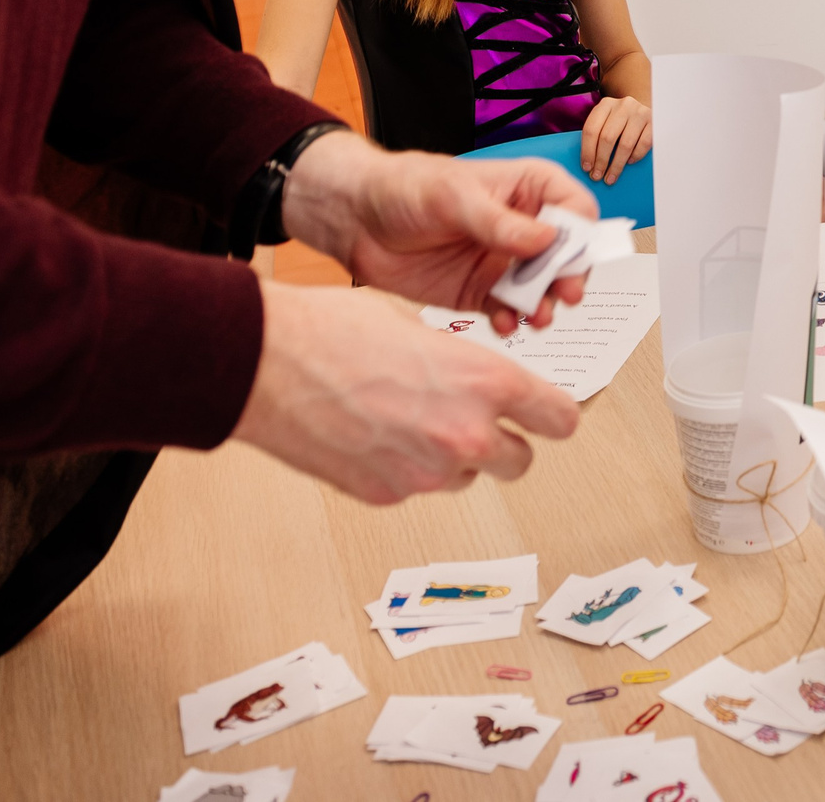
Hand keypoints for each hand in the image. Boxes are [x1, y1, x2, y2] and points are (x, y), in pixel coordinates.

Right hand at [233, 281, 579, 503]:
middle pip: (522, 462)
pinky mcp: (385, 495)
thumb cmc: (333, 330)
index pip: (560, 419)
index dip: (553, 416)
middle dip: (505, 443)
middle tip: (477, 420)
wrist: (264, 363)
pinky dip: (405, 468)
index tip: (546, 413)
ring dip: (453, 457)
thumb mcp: (420, 328)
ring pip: (466, 477)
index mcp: (485, 383)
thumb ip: (462, 368)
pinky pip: (415, 487)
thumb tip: (475, 383)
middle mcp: (465, 436)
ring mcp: (425, 474)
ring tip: (410, 418)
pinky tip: (373, 434)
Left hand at [280, 131, 595, 334]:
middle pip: (566, 257)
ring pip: (542, 289)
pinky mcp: (481, 292)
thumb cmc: (403, 189)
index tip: (574, 257)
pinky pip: (510, 312)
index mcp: (527, 190)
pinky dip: (513, 322)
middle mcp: (522, 228)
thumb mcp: (453, 196)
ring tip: (536, 317)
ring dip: (544, 305)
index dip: (581, 235)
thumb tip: (547, 240)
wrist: (355, 220)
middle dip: (569, 278)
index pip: (574, 210)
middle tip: (564, 295)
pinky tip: (505, 324)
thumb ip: (499, 222)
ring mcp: (503, 263)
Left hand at [580, 95, 651, 183]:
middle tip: (597, 176)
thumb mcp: (606, 121)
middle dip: (601, 161)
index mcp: (605, 105)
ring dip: (616, 165)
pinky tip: (629, 162)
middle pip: (607, 138)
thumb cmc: (620, 121)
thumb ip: (596, 135)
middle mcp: (623, 106)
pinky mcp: (653, 122)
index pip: (591, 130)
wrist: (643, 110)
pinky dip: (635, 156)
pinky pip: (643, 144)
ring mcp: (640, 113)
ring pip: (625, 144)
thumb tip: (588, 164)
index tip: (586, 168)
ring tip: (611, 177)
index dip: (587, 151)